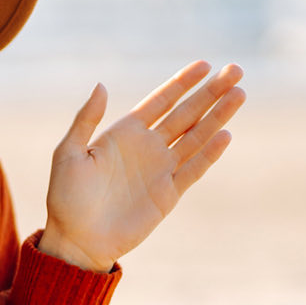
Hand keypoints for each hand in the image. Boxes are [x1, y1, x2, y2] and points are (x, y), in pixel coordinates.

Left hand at [39, 61, 245, 271]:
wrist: (76, 239)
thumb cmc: (66, 197)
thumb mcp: (69, 153)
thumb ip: (86, 120)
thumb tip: (101, 85)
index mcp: (124, 134)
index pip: (160, 101)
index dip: (182, 83)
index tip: (205, 64)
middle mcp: (147, 147)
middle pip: (186, 113)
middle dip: (210, 92)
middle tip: (236, 70)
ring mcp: (160, 170)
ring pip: (196, 137)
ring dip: (218, 116)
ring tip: (239, 94)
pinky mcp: (169, 194)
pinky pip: (194, 169)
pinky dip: (209, 153)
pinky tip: (225, 134)